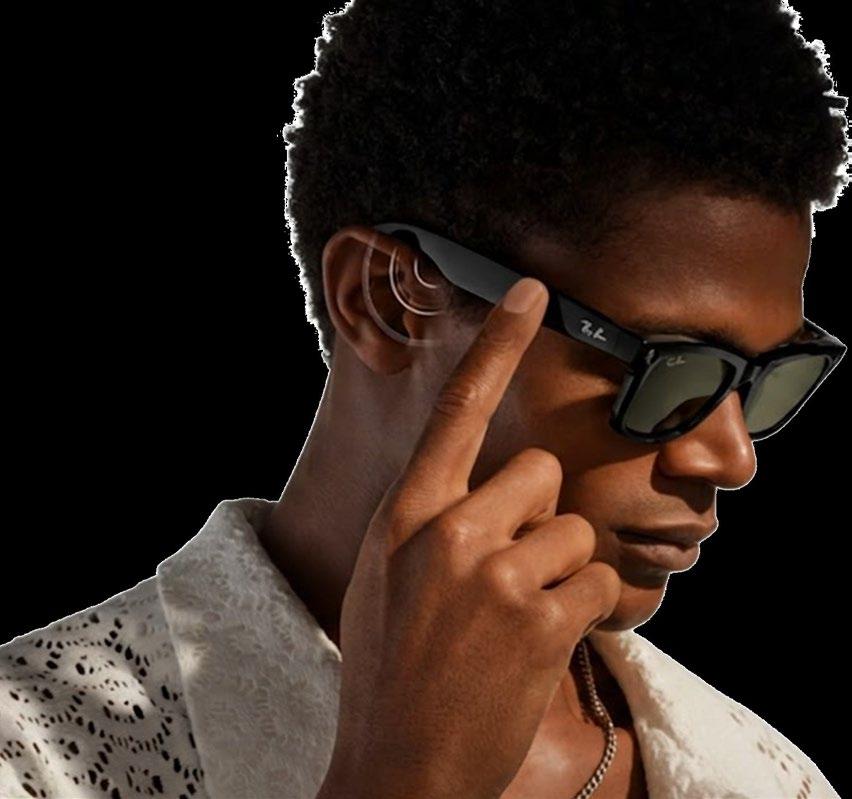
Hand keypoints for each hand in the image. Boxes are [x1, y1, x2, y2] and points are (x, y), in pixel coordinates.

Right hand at [320, 277, 621, 798]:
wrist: (400, 766)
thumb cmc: (392, 665)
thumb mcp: (386, 575)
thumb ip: (430, 519)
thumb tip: (485, 486)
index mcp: (406, 515)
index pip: (457, 409)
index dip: (496, 343)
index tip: (532, 290)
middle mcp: (450, 532)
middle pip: (542, 473)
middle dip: (537, 516)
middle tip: (504, 571)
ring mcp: (497, 577)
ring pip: (575, 531)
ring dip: (558, 570)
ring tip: (514, 617)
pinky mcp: (542, 622)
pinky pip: (598, 583)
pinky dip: (581, 610)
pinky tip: (538, 643)